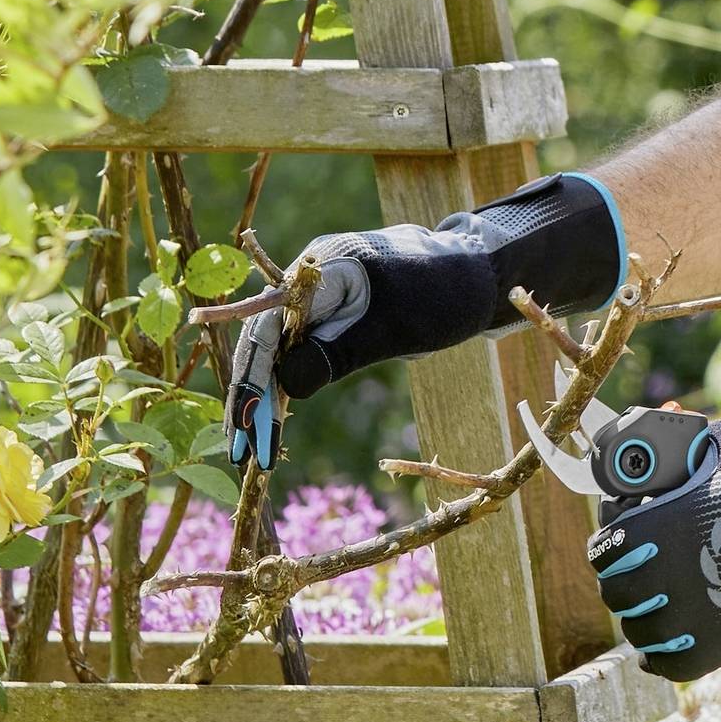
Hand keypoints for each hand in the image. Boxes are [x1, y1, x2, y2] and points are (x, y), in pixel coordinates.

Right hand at [219, 173, 623, 470]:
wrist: (477, 272)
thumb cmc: (445, 292)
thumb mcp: (398, 327)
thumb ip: (344, 350)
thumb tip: (286, 385)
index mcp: (323, 267)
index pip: (269, 326)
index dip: (254, 380)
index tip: (250, 427)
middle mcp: (309, 277)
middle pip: (263, 339)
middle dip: (250, 397)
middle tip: (243, 454)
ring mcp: (317, 296)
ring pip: (275, 348)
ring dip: (261, 397)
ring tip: (251, 450)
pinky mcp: (329, 315)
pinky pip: (296, 350)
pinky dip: (284, 385)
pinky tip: (271, 423)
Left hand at [589, 409, 720, 682]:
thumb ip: (694, 443)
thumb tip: (657, 444)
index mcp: (686, 513)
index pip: (613, 537)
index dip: (611, 535)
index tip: (621, 530)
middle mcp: (689, 567)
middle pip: (619, 585)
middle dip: (622, 571)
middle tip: (638, 560)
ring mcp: (712, 611)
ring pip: (641, 629)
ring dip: (640, 613)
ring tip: (656, 596)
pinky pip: (672, 664)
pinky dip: (658, 655)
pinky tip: (662, 639)